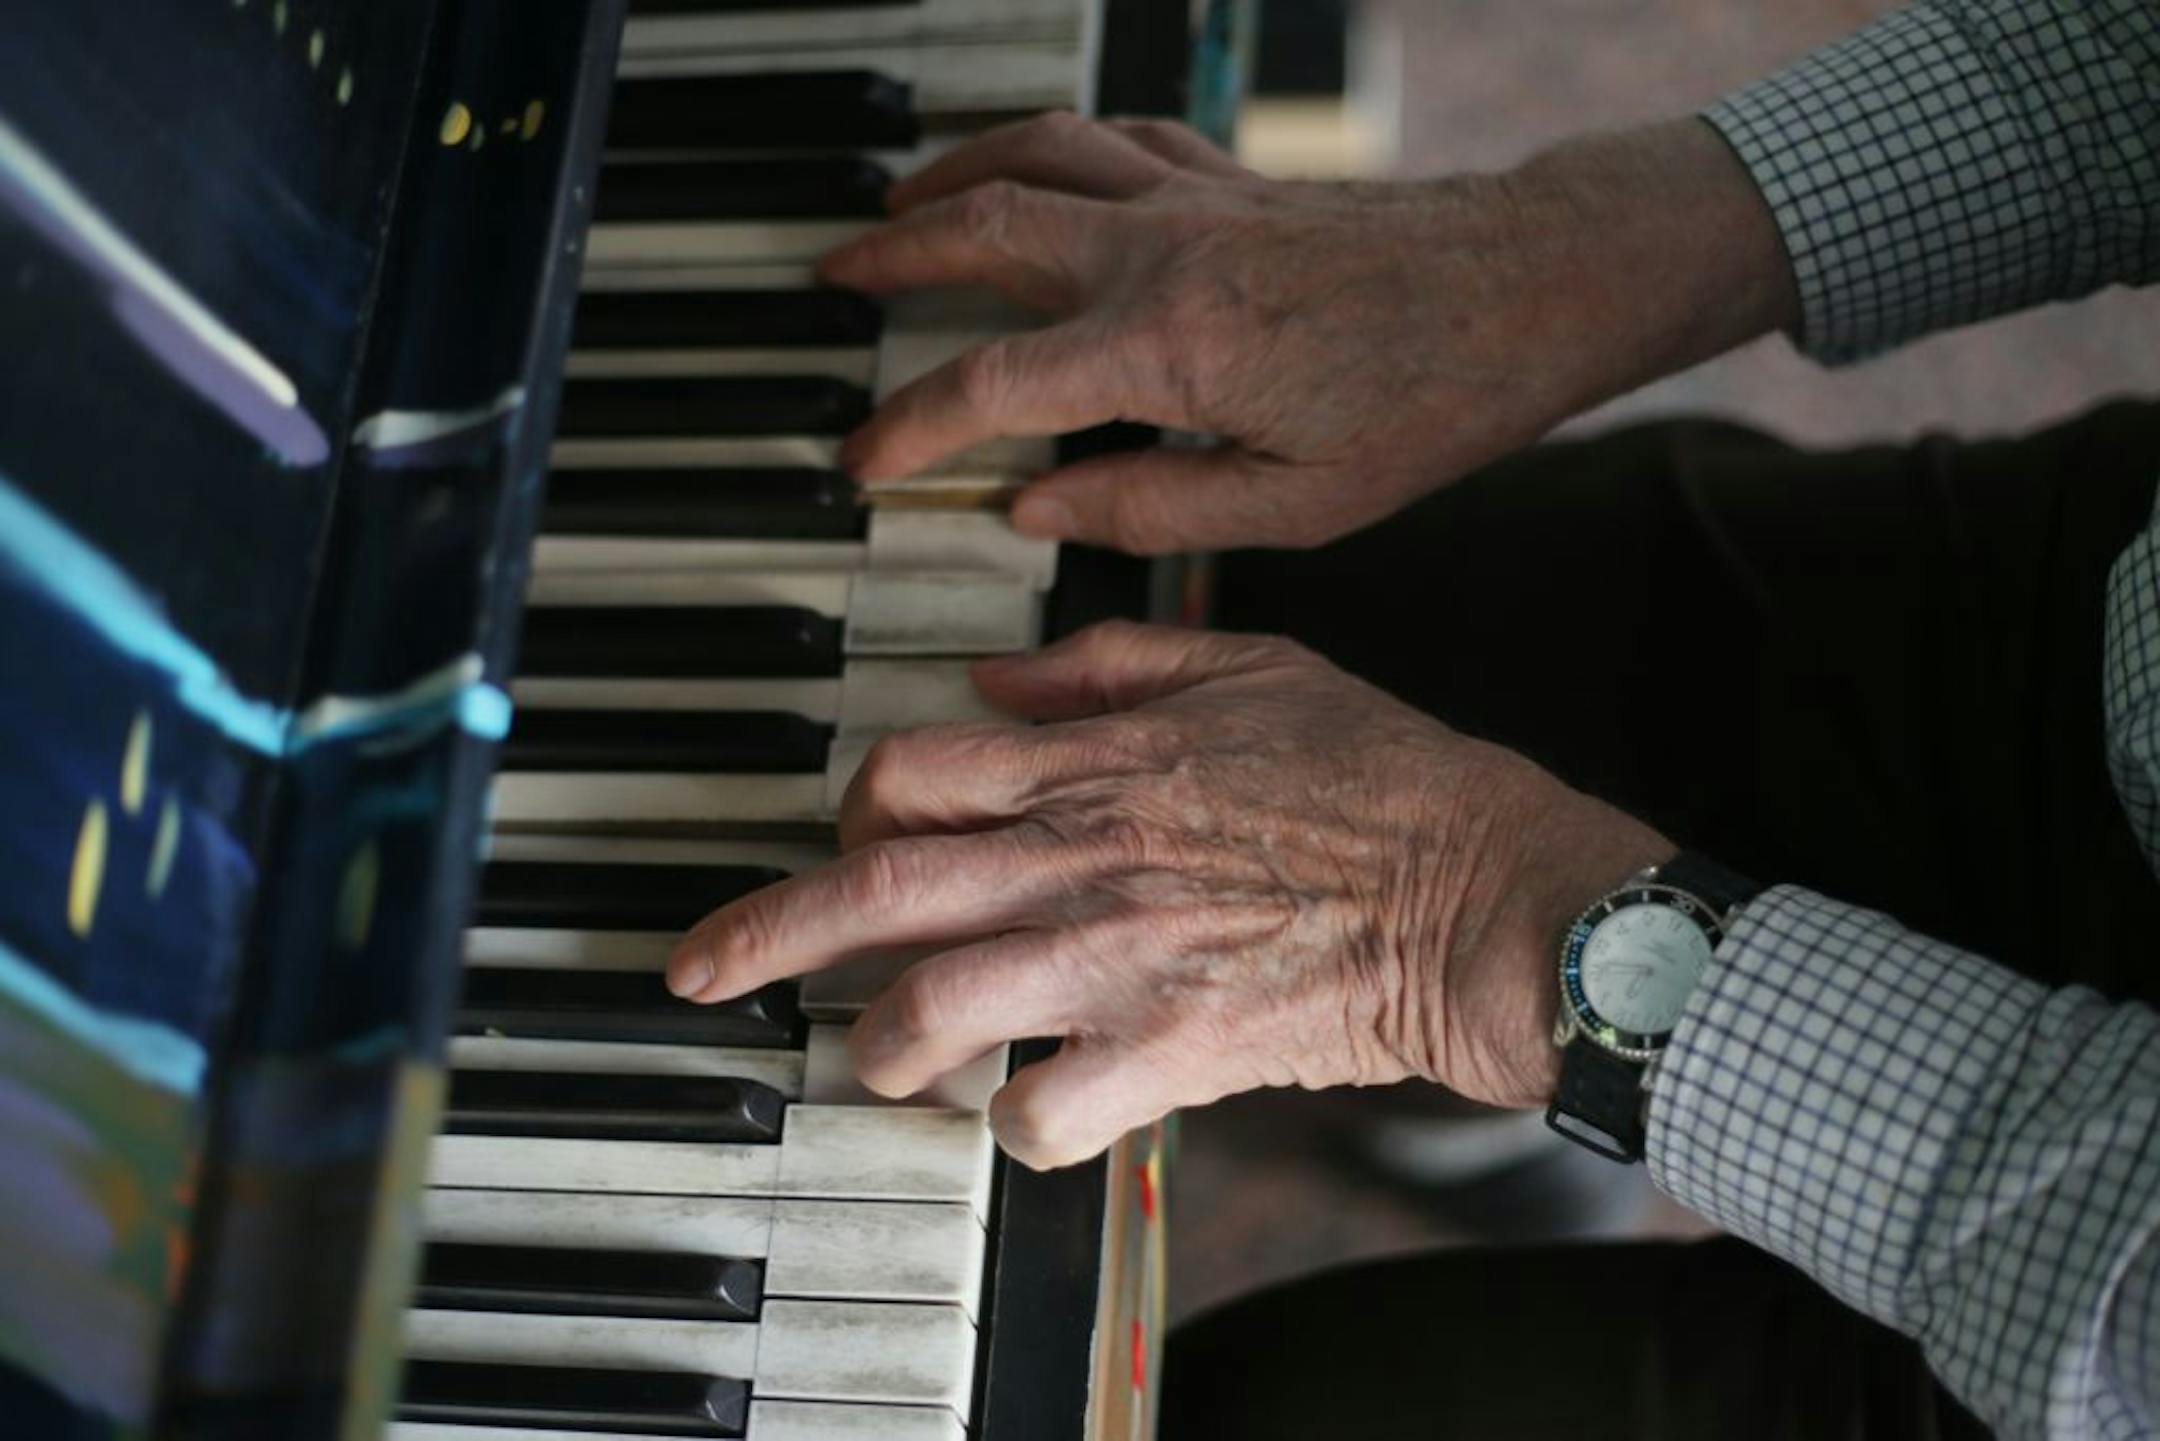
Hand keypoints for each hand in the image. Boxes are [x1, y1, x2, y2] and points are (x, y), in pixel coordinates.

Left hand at [666, 622, 1670, 1169]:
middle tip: (694, 975)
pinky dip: (1017, 1127)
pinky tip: (1027, 1117)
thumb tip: (1000, 682)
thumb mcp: (1250, 665)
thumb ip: (1112, 663)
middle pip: (877, 888)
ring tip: (870, 1064)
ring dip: (877, 1045)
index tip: (839, 838)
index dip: (849, 809)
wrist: (1484, 888)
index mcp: (1095, 764)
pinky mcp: (1171, 1050)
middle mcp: (1083, 857)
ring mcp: (1119, 957)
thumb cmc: (1383, 776)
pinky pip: (1046, 1110)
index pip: (912, 774)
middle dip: (763, 934)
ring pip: (934, 1006)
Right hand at [819, 114, 1795, 553]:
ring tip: (896, 205)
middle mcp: (1165, 252)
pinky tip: (1027, 165)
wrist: (1533, 287)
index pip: (994, 385)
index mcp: (1171, 348)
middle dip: (891, 256)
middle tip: (833, 281)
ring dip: (950, 174)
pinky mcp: (1232, 178)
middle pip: (984, 228)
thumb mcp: (1299, 504)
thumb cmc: (1434, 399)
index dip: (911, 426)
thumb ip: (1154, 508)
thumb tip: (1038, 508)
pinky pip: (1110, 135)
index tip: (863, 460)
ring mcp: (1195, 200)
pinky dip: (1045, 143)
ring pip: (1036, 155)